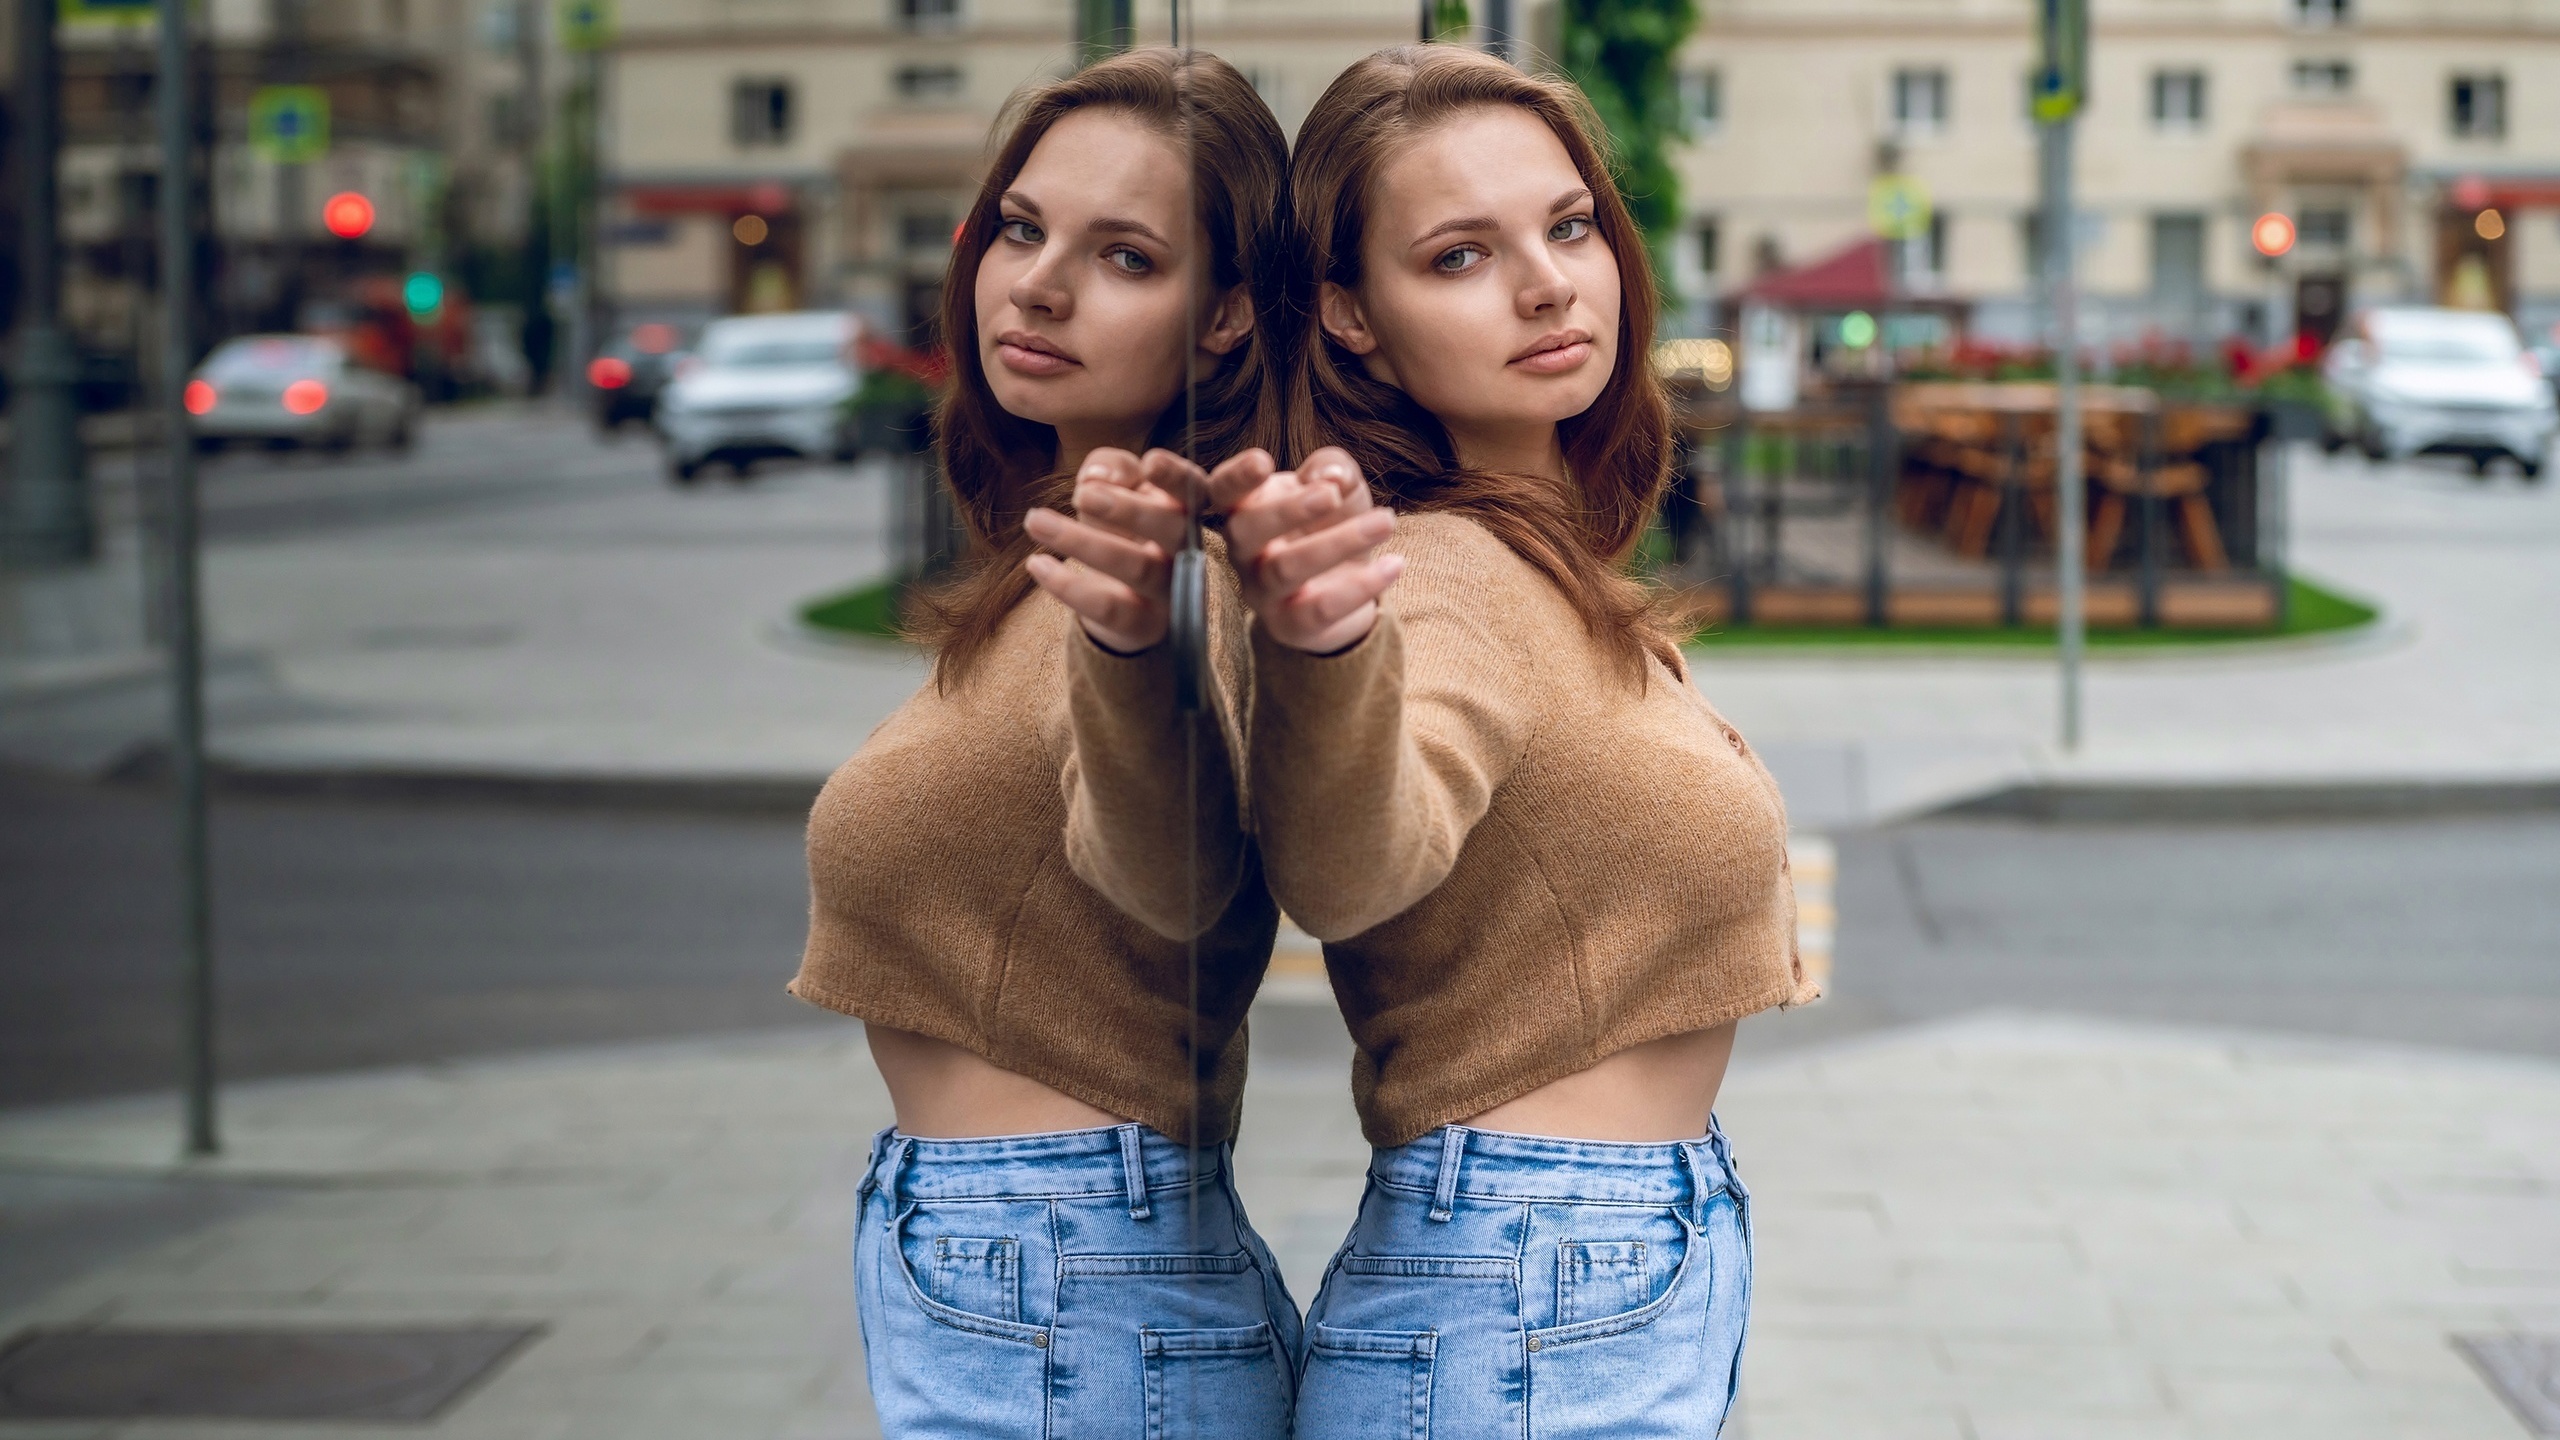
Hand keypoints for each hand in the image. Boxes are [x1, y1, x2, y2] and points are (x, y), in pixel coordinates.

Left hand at [1023, 448, 1194, 652]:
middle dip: (1129, 510)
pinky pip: (1109, 607)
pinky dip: (1068, 585)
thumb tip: (1097, 478)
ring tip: (1035, 520)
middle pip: (1175, 529)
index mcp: (1183, 509)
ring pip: (1139, 568)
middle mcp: (1186, 550)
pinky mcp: (1143, 624)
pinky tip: (1036, 563)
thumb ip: (1111, 467)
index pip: (1194, 490)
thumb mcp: (1114, 486)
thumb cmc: (1119, 527)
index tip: (1149, 462)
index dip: (1177, 476)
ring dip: (1084, 542)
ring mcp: (1168, 591)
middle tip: (1082, 496)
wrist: (1121, 600)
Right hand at [1213, 446, 1402, 653]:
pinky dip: (1360, 586)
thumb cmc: (1331, 521)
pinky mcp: (1291, 625)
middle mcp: (1244, 552)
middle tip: (1331, 495)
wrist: (1349, 582)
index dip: (1235, 477)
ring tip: (1385, 521)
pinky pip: (1319, 609)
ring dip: (1338, 543)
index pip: (1222, 491)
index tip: (1264, 460)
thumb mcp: (1337, 484)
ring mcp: (1262, 592)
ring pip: (1285, 569)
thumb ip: (1333, 467)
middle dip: (1287, 510)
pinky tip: (1394, 564)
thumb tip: (1330, 477)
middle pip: (1244, 530)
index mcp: (1246, 509)